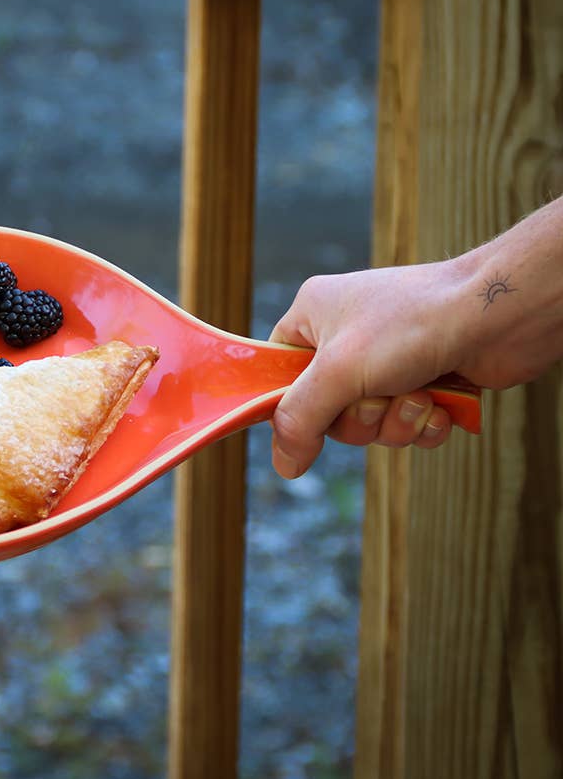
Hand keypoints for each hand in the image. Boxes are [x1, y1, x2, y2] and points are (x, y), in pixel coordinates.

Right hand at [267, 260, 466, 478]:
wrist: (501, 314)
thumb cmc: (415, 322)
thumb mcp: (339, 371)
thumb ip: (300, 419)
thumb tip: (283, 464)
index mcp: (313, 316)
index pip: (277, 372)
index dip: (290, 405)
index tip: (305, 424)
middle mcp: (346, 337)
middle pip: (326, 409)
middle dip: (361, 416)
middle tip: (379, 397)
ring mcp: (386, 359)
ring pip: (369, 422)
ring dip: (396, 421)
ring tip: (420, 393)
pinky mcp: (422, 378)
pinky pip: (406, 424)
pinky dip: (424, 422)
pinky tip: (441, 403)